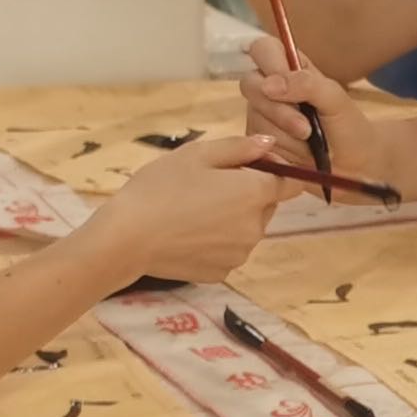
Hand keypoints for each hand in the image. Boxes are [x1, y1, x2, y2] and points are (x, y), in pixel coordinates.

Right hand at [74, 135, 280, 284]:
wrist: (126, 238)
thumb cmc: (158, 188)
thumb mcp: (197, 155)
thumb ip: (240, 148)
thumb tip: (270, 144)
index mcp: (253, 193)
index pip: (290, 182)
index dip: (275, 171)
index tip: (249, 165)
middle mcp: (255, 227)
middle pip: (267, 206)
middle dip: (249, 194)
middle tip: (209, 185)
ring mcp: (240, 254)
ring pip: (248, 229)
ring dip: (233, 218)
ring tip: (194, 210)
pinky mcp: (222, 272)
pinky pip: (230, 250)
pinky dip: (218, 241)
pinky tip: (189, 232)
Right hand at [239, 39, 398, 187]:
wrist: (353, 167)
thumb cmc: (348, 128)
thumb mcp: (336, 101)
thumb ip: (307, 85)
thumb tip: (269, 85)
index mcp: (290, 67)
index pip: (263, 49)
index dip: (269, 64)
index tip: (285, 87)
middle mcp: (270, 87)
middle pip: (250, 85)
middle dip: (279, 110)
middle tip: (306, 129)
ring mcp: (260, 114)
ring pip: (255, 118)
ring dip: (285, 135)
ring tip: (310, 143)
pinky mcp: (256, 142)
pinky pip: (254, 144)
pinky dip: (279, 151)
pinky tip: (297, 156)